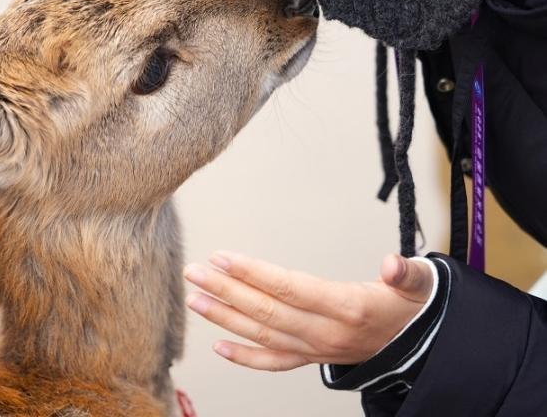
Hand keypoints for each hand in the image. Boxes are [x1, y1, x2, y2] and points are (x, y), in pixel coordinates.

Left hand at [184, 252, 433, 370]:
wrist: (425, 345)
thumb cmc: (413, 307)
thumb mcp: (420, 284)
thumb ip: (408, 273)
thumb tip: (394, 264)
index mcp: (348, 308)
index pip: (290, 288)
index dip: (253, 273)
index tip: (222, 258)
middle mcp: (327, 334)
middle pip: (267, 312)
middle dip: (226, 291)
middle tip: (194, 272)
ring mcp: (317, 350)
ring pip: (263, 335)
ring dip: (225, 318)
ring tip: (195, 299)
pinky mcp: (313, 359)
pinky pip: (274, 362)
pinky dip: (245, 357)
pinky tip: (218, 346)